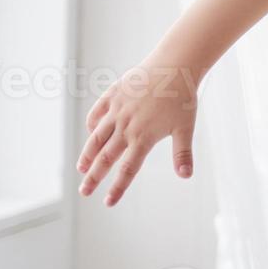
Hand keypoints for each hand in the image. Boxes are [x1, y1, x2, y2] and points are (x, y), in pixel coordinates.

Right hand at [76, 56, 200, 205]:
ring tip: (81, 169)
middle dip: (94, 177)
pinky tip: (91, 134)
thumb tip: (186, 176)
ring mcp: (117, 110)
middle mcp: (126, 126)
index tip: (107, 203)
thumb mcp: (185, 128)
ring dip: (87, 155)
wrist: (174, 65)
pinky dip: (92, 126)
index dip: (117, 188)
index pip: (127, 170)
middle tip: (83, 192)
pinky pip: (97, 114)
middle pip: (105, 157)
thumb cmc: (183, 97)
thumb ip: (183, 153)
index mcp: (143, 137)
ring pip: (96, 137)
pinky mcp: (113, 95)